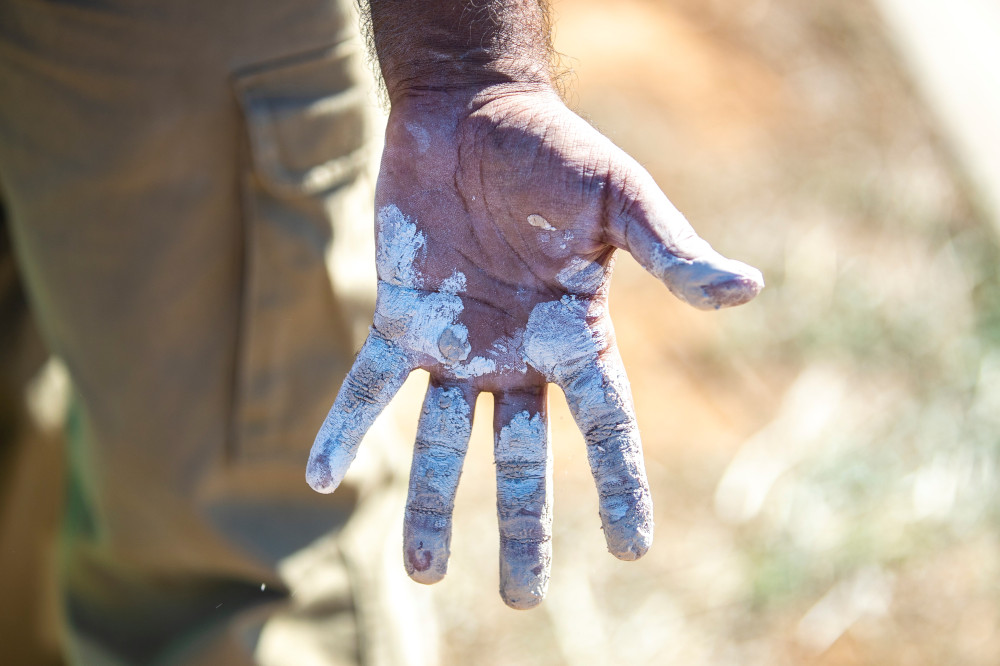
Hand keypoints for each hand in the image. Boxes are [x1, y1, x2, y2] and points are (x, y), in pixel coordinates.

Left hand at [306, 84, 762, 608]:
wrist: (472, 111)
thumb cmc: (555, 149)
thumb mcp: (620, 197)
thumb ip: (671, 250)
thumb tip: (748, 290)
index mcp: (576, 333)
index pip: (605, 425)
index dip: (620, 485)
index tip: (632, 546)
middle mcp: (517, 353)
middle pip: (520, 456)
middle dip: (520, 525)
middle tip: (522, 596)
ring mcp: (456, 344)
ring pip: (441, 442)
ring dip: (432, 506)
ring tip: (425, 575)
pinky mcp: (401, 320)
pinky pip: (368, 388)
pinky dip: (344, 430)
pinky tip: (318, 478)